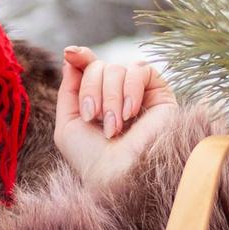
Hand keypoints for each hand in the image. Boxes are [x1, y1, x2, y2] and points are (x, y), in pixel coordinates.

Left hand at [53, 46, 180, 189]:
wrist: (120, 176)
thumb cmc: (92, 158)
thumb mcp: (68, 124)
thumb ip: (68, 91)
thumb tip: (71, 57)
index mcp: (98, 100)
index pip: (91, 66)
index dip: (81, 56)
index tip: (70, 53)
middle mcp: (119, 94)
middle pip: (100, 66)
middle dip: (91, 90)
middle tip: (92, 118)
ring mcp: (139, 93)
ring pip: (117, 69)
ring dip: (110, 98)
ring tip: (114, 127)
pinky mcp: (160, 93)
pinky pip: (141, 70)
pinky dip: (131, 89)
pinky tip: (130, 113)